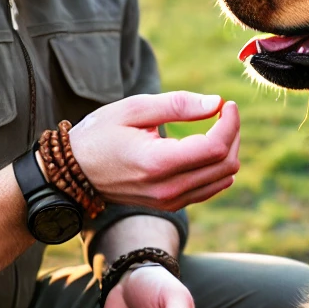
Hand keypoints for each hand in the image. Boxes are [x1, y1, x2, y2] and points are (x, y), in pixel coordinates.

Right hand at [71, 92, 239, 210]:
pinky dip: (218, 167)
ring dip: (229, 150)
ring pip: (223, 179)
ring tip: (217, 126)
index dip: (230, 123)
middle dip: (234, 134)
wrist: (74, 172)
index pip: (215, 147)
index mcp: (158, 162)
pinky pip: (210, 188)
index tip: (227, 103)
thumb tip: (215, 102)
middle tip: (223, 111)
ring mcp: (170, 201)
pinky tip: (207, 146)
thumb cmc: (100, 134)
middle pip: (226, 164)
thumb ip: (177, 105)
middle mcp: (168, 188)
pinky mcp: (171, 204)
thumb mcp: (133, 109)